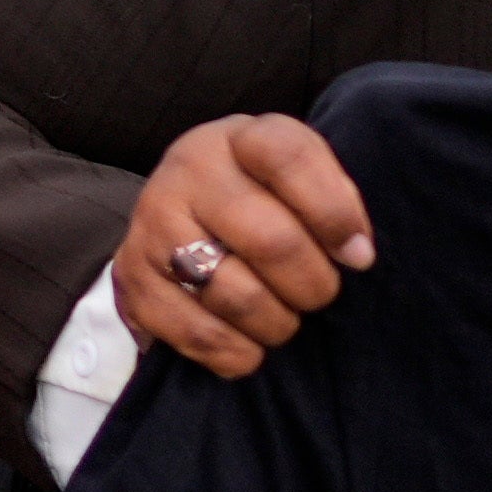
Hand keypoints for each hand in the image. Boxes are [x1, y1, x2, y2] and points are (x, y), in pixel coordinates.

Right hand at [114, 113, 374, 384]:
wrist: (176, 214)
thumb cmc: (261, 198)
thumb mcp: (299, 176)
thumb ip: (337, 199)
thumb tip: (355, 254)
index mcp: (237, 138)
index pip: (288, 158)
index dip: (334, 212)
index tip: (357, 254)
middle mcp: (187, 172)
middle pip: (273, 242)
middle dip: (314, 285)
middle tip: (317, 292)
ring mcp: (153, 225)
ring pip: (238, 297)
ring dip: (278, 323)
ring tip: (281, 315)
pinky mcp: (134, 279)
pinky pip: (200, 334)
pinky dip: (238, 353)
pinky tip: (248, 342)